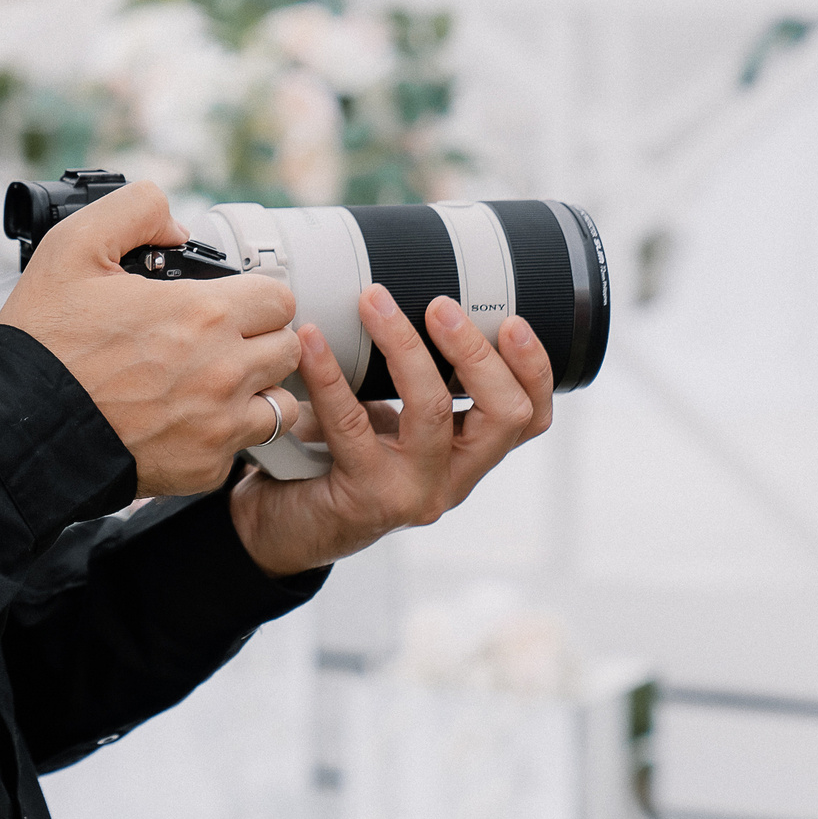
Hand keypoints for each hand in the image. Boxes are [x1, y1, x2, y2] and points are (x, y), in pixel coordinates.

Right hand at [0, 181, 300, 495]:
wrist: (16, 428)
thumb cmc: (44, 342)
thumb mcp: (74, 244)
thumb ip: (136, 209)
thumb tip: (176, 226)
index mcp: (203, 315)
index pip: (279, 298)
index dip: (254, 295)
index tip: (226, 303)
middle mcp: (222, 372)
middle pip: (287, 349)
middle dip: (258, 339)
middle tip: (217, 341)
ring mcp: (217, 426)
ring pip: (279, 405)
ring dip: (255, 392)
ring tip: (212, 384)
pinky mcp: (202, 469)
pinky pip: (240, 449)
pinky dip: (221, 437)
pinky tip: (184, 422)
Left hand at [228, 285, 552, 577]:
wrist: (284, 525)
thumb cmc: (337, 462)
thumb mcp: (389, 421)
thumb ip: (410, 380)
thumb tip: (405, 293)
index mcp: (467, 455)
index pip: (530, 418)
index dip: (534, 369)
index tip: (512, 319)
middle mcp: (452, 478)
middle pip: (504, 415)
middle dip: (477, 352)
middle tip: (440, 305)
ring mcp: (413, 492)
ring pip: (434, 415)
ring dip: (405, 348)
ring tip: (374, 303)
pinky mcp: (366, 497)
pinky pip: (352, 426)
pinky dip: (330, 375)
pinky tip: (312, 342)